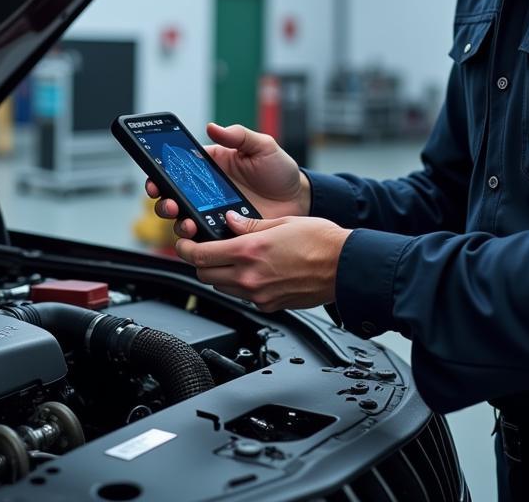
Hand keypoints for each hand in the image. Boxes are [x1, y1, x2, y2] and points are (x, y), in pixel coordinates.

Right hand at [145, 122, 310, 238]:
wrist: (299, 199)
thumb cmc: (279, 170)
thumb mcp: (262, 146)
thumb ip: (238, 136)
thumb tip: (212, 127)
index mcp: (211, 165)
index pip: (177, 167)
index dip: (161, 173)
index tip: (155, 178)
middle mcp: (206, 189)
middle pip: (172, 196)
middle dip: (164, 200)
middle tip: (170, 203)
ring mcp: (213, 212)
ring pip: (183, 219)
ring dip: (179, 222)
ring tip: (188, 222)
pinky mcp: (223, 232)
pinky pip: (203, 239)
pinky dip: (198, 241)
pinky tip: (202, 237)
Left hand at [175, 210, 351, 311]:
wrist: (345, 266)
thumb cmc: (320, 241)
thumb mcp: (282, 222)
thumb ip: (250, 224)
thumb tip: (230, 221)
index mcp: (249, 251)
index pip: (200, 255)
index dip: (185, 248)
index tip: (184, 243)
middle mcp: (249, 277)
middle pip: (205, 275)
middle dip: (201, 262)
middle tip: (207, 250)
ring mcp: (259, 295)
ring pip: (222, 287)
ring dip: (220, 274)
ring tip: (234, 259)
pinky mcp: (270, 306)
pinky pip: (244, 297)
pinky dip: (242, 286)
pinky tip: (256, 272)